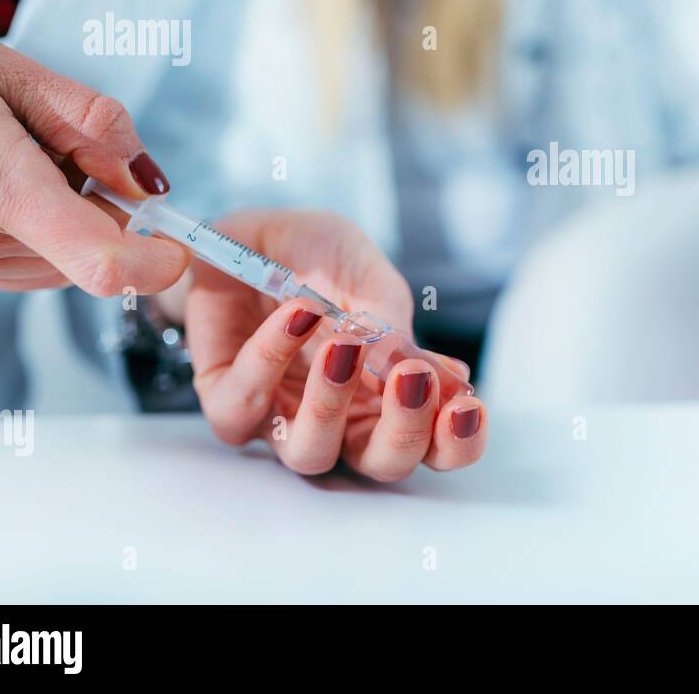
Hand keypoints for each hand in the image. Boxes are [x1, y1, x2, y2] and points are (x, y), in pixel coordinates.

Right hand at [0, 13, 187, 292]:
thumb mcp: (14, 71)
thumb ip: (95, 126)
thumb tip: (148, 184)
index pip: (100, 261)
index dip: (154, 262)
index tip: (177, 245)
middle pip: (87, 250)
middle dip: (94, 205)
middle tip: (45, 147)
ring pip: (56, 262)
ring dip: (57, 218)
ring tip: (0, 158)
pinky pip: (16, 265)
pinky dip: (23, 231)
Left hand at [186, 210, 486, 478]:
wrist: (251, 232)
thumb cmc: (320, 258)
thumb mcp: (367, 272)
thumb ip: (389, 318)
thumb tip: (419, 367)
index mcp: (390, 397)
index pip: (434, 445)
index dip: (457, 443)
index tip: (469, 407)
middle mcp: (344, 420)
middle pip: (382, 465)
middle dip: (404, 433)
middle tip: (413, 379)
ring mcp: (286, 418)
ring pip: (311, 453)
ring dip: (332, 403)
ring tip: (344, 345)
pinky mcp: (229, 402)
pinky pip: (246, 403)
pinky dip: (273, 357)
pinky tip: (297, 314)